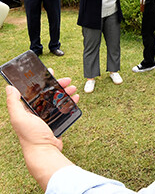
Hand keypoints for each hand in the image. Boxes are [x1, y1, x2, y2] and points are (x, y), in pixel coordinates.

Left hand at [6, 74, 76, 188]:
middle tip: (67, 80)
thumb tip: (9, 87)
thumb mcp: (19, 118)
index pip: (35, 90)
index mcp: (27, 108)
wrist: (44, 152)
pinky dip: (70, 102)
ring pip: (58, 99)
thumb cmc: (30, 135)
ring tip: (74, 88)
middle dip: (58, 85)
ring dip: (66, 92)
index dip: (43, 81)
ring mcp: (47, 115)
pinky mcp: (56, 121)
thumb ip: (13, 102)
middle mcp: (37, 111)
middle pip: (49, 92)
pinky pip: (64, 108)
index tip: (51, 73)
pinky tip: (76, 98)